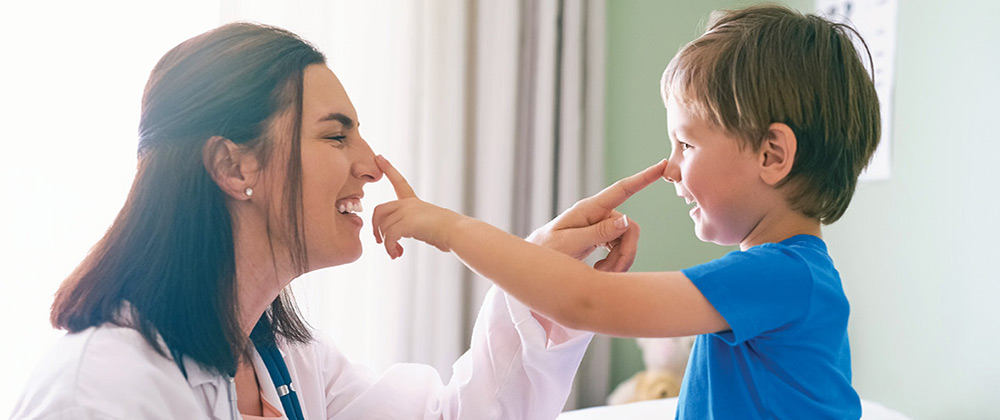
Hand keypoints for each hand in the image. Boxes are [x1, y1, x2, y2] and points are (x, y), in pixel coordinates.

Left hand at [371, 155, 466, 258]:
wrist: (457, 232)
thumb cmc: (449, 232)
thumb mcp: (430, 224)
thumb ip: (419, 227)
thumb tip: (431, 240)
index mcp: (414, 202)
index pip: (399, 181)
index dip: (388, 168)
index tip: (379, 157)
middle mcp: (409, 204)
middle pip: (379, 209)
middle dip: (375, 226)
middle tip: (379, 241)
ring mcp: (407, 212)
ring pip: (383, 226)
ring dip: (386, 243)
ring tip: (394, 252)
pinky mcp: (407, 223)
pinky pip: (389, 236)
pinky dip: (389, 247)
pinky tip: (396, 254)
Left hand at [527, 159, 666, 271]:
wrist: (534, 263)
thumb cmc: (546, 251)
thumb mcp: (570, 243)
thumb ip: (598, 232)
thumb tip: (627, 220)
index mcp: (588, 209)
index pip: (621, 189)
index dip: (644, 178)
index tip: (663, 165)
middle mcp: (597, 214)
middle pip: (630, 228)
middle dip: (625, 253)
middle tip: (609, 272)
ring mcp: (600, 226)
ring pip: (627, 241)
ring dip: (619, 261)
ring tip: (600, 272)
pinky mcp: (601, 238)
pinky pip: (621, 248)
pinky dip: (616, 263)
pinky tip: (600, 270)